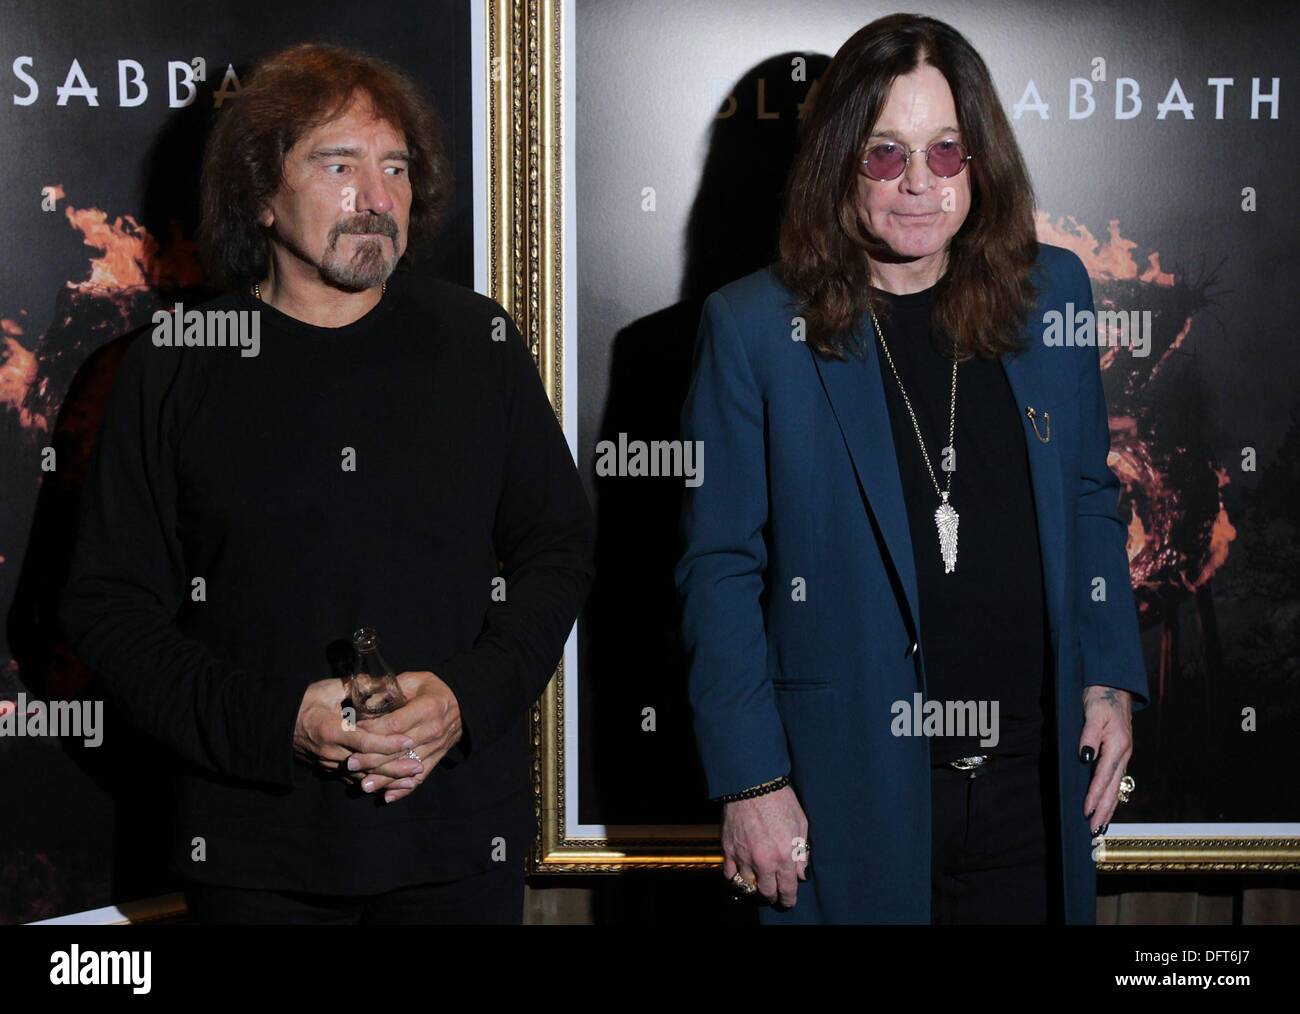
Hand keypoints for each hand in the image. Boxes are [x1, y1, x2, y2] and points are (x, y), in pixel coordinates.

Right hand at [292, 677, 420, 791]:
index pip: (364, 740)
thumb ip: (354, 686)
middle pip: (367, 763)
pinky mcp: (330, 769)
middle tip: (418, 767)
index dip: (387, 742)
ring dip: (388, 779)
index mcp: (330, 730)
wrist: (278, 725)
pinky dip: (375, 782)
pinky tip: (393, 785)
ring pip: (363, 775)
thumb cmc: (304, 703)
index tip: (408, 741)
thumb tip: (380, 681)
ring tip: (412, 779)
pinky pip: (355, 779)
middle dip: (394, 767)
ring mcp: (330, 763)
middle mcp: (331, 751)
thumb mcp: (326, 689)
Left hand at [348, 670, 462, 803]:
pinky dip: (403, 790)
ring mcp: (436, 747)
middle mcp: (434, 730)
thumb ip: (390, 689)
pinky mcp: (437, 758)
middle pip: (398, 749)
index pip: (395, 724)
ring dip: (384, 779)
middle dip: (372, 758)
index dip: (372, 729)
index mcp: (428, 708)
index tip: (352, 731)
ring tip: (364, 786)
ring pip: (406, 766)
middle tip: (349, 763)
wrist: (463, 705)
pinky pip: (420, 777)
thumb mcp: (414, 680)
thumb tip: (364, 702)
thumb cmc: (432, 690)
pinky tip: (387, 797)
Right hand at [720, 784, 808, 907]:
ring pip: (747, 884)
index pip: (787, 890)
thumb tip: (801, 873)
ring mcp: (743, 856)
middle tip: (774, 894)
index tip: (788, 901)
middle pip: (767, 892)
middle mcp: (763, 861)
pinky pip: (729, 872)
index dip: (788, 900)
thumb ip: (801, 852)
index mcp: (784, 856)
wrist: (753, 784)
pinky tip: (740, 873)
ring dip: (753, 885)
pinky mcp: (728, 848)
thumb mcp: (801, 825)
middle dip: (772, 896)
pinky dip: (734, 876)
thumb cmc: (781, 801)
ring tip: (757, 882)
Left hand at [1079, 685, 1133, 834]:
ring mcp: (1123, 755)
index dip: (1095, 794)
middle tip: (1094, 829)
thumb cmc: (1102, 699)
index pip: (1104, 775)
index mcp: (1117, 745)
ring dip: (1109, 806)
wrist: (1113, 688)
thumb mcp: (1093, 713)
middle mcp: (1123, 753)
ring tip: (1101, 825)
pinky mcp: (1120, 754)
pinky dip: (1111, 795)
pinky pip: (1116, 779)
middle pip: (1113, 787)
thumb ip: (1089, 735)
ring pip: (1116, 786)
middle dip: (1104, 809)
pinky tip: (1108, 805)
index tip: (1087, 810)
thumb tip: (1086, 757)